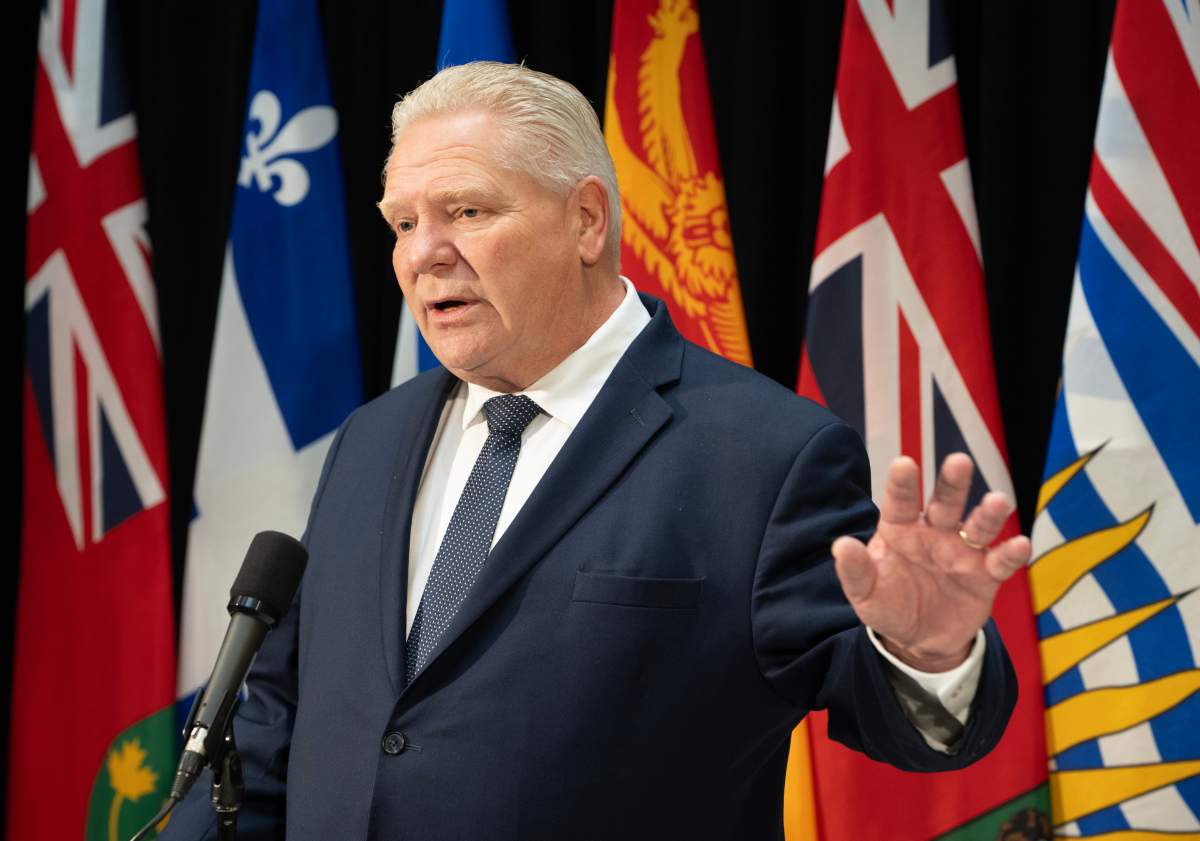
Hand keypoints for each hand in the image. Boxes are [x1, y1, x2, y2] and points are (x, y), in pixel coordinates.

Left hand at [831, 453, 1030, 672]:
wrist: (919, 641)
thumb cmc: (889, 605)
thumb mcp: (865, 594)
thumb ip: (855, 571)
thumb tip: (842, 546)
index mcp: (900, 529)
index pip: (900, 501)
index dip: (902, 483)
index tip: (904, 463)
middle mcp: (934, 532)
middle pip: (945, 502)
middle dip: (952, 482)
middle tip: (959, 462)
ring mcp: (962, 551)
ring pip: (978, 526)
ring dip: (989, 514)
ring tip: (999, 501)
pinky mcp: (985, 575)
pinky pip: (1000, 561)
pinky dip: (1011, 553)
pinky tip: (1020, 545)